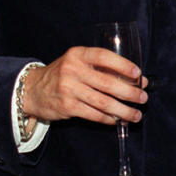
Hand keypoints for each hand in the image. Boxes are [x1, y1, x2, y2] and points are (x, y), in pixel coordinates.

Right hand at [23, 46, 147, 124]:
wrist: (32, 90)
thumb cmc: (64, 74)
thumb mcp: (78, 63)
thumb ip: (102, 67)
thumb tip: (136, 79)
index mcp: (78, 55)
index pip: (104, 57)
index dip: (123, 65)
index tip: (139, 74)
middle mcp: (72, 70)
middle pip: (108, 83)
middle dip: (130, 93)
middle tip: (143, 98)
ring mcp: (69, 89)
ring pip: (103, 102)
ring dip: (123, 110)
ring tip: (136, 115)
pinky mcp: (67, 107)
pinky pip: (94, 114)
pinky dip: (109, 118)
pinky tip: (118, 120)